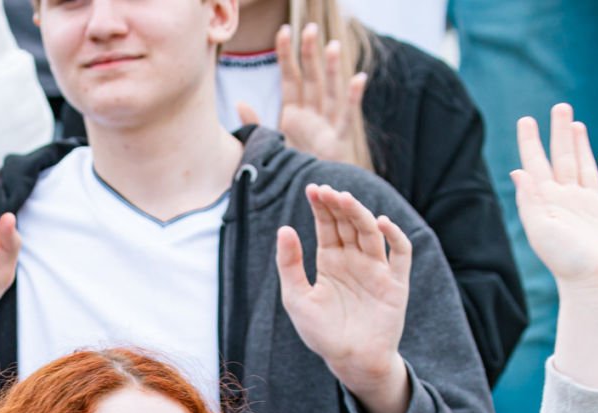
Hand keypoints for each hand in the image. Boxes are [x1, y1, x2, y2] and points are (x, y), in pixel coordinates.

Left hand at [238, 23, 366, 166]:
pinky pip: (347, 117)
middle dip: (310, 54)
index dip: (286, 55)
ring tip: (332, 45)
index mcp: (293, 114)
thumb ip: (255, 125)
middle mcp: (312, 115)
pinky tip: (358, 78)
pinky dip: (353, 98)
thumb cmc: (288, 171)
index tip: (283, 31)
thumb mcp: (267, 146)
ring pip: (330, 92)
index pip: (290, 78)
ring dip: (332, 69)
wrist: (306, 197)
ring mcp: (327, 126)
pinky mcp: (338, 142)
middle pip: (311, 79)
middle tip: (310, 28)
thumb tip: (239, 101)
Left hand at [277, 184, 412, 412]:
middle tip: (327, 191)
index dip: (321, 206)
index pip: (327, 226)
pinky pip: (401, 253)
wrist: (350, 361)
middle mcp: (354, 261)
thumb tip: (285, 228)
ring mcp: (376, 270)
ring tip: (345, 199)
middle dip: (338, 205)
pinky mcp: (396, 283)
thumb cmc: (322, 334)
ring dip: (360, 214)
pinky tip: (380, 223)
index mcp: (331, 262)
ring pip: (371, 232)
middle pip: (348, 223)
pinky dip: (395, 236)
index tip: (313, 189)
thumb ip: (289, 265)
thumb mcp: (296, 298)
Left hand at [512, 104, 597, 293]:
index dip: (531, 142)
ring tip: (575, 124)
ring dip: (580, 145)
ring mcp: (592, 205)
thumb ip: (529, 200)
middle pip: (563, 158)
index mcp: (548, 202)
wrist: (597, 284)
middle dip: (560, 132)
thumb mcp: (541, 229)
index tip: (526, 120)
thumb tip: (518, 172)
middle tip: (560, 106)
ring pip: (585, 167)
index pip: (536, 164)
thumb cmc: (566, 260)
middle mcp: (568, 200)